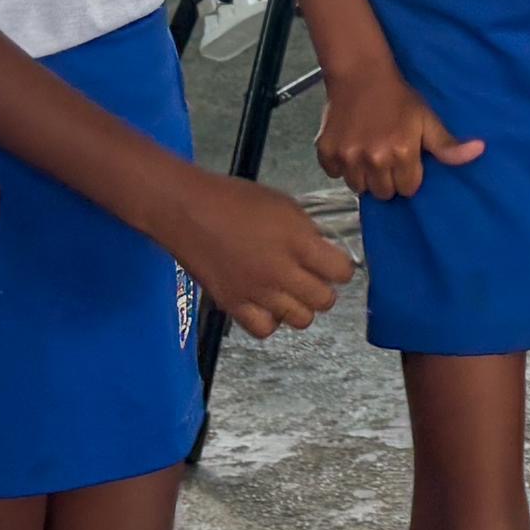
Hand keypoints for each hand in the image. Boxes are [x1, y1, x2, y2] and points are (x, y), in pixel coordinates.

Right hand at [145, 165, 354, 338]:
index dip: (340, 267)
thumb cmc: (234, 199)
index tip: (332, 263)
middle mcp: (281, 272)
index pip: (341, 271)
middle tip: (311, 277)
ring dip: (300, 306)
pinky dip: (270, 320)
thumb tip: (322, 251)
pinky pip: (264, 329)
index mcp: (298, 241)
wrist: (188, 210)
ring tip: (288, 292)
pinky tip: (266, 304)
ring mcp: (258, 292)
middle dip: (323, 288)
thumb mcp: (284, 205)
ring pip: (300, 320)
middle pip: (324, 300)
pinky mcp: (234, 305)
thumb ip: (307, 232)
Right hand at [315, 63, 480, 206]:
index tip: (405, 160)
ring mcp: (347, 157)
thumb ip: (449, 145)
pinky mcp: (325, 152)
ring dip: (364, 175)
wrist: (360, 74)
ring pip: (358, 186)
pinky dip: (340, 166)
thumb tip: (480, 151)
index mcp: (402, 153)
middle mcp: (374, 159)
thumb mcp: (428, 119)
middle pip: (383, 192)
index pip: (408, 189)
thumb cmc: (399, 98)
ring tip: (368, 153)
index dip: (408, 176)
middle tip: (386, 156)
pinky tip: (350, 148)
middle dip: (387, 179)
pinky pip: (334, 174)